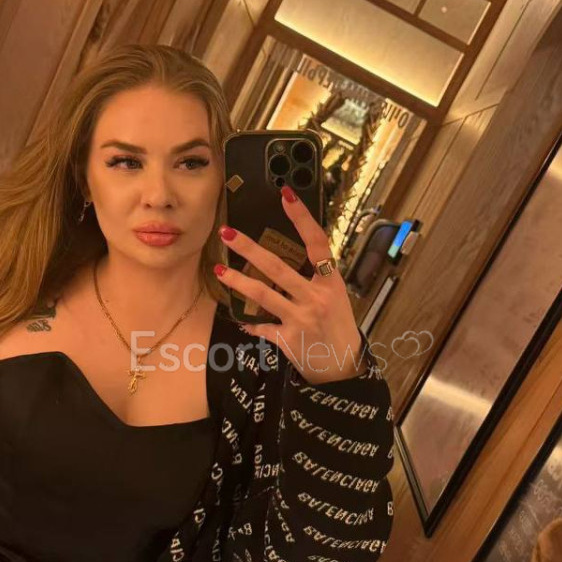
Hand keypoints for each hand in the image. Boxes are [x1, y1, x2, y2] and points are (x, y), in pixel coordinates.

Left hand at [214, 186, 365, 384]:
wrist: (343, 366)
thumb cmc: (338, 326)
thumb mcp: (335, 296)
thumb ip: (315, 277)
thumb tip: (290, 254)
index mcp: (330, 282)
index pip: (317, 243)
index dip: (301, 218)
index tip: (286, 195)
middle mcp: (315, 298)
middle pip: (277, 267)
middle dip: (249, 249)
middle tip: (227, 233)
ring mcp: (300, 319)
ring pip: (262, 295)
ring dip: (237, 281)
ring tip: (219, 269)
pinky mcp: (287, 339)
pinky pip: (261, 326)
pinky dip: (249, 322)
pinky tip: (239, 318)